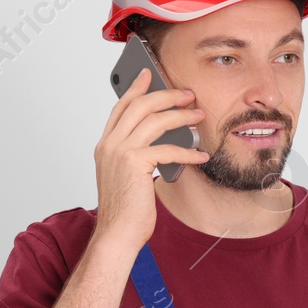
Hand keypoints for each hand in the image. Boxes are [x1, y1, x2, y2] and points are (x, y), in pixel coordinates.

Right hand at [92, 67, 209, 252]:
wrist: (117, 233)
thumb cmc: (126, 210)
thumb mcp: (130, 176)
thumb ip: (140, 155)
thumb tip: (165, 141)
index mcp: (106, 145)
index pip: (121, 108)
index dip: (136, 88)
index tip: (149, 74)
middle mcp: (110, 144)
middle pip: (140, 106)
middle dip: (166, 95)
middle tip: (188, 94)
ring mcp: (120, 152)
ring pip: (154, 121)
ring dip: (181, 115)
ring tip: (199, 115)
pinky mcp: (135, 163)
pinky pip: (167, 148)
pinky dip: (188, 151)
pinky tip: (201, 154)